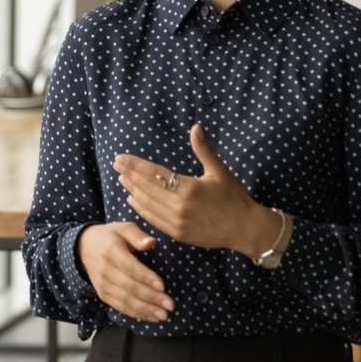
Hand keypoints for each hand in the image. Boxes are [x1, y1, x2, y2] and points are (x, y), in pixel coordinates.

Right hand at [78, 222, 173, 321]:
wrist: (84, 248)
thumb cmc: (110, 237)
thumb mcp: (123, 228)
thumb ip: (137, 234)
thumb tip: (151, 242)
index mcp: (111, 251)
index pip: (130, 267)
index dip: (146, 277)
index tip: (162, 286)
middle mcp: (105, 270)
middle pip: (129, 287)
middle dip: (151, 298)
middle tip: (170, 304)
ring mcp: (103, 285)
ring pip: (125, 300)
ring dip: (145, 309)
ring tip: (163, 315)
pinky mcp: (103, 295)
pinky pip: (120, 307)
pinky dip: (136, 314)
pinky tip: (151, 317)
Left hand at [114, 124, 280, 254]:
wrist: (244, 229)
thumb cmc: (234, 197)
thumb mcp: (219, 171)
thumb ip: (203, 150)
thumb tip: (195, 127)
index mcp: (188, 188)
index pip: (154, 173)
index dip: (135, 165)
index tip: (121, 158)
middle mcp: (178, 206)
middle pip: (146, 187)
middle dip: (129, 175)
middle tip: (116, 165)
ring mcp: (176, 222)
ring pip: (146, 204)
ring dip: (132, 190)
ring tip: (121, 179)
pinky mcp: (177, 234)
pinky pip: (153, 219)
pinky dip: (140, 208)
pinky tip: (132, 199)